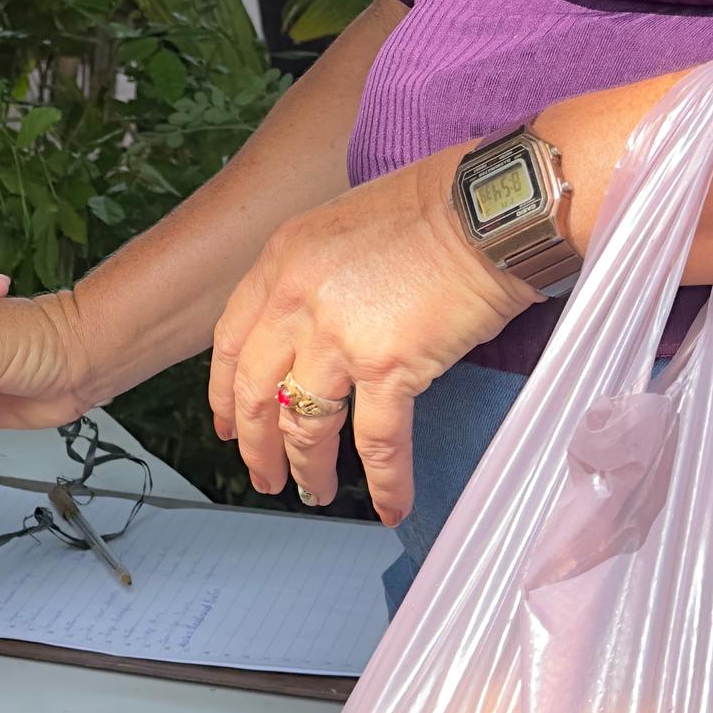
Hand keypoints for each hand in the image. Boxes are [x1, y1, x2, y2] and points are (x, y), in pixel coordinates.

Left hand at [207, 152, 522, 521]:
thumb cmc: (433, 208)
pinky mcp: (390, 366)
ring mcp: (338, 336)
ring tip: (314, 492)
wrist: (487, 211)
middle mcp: (297, 301)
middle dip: (256, 446)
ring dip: (307, 469)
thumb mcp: (342, 226)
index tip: (228, 424)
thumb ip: (313, 278)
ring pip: (305, 425)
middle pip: (256, 393)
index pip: (231, 342)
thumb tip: (310, 331)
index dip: (225, 393)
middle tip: (264, 476)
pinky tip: (389, 504)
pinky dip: (385, 481)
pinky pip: (378, 442)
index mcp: (281, 262)